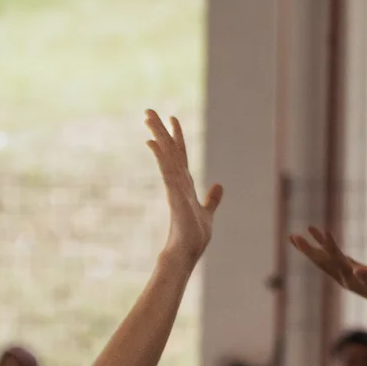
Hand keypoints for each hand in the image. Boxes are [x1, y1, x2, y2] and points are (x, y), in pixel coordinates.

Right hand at [145, 110, 221, 264]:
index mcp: (185, 184)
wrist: (186, 254)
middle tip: (148, 111)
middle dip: (160, 130)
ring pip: (166, 156)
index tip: (172, 118)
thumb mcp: (208, 213)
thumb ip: (212, 199)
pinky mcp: (174, 196)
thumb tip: (219, 185)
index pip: (180, 155)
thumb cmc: (194, 238)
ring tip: (147, 118)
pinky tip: (154, 144)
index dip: (177, 137)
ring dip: (158, 136)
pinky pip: (167, 172)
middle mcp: (178, 182)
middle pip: (169, 150)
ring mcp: (174, 188)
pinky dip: (161, 157)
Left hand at [289, 227, 366, 316]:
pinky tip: (322, 239)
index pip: (334, 259)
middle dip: (307, 249)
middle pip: (321, 261)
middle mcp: (343, 276)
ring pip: (325, 258)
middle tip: (292, 237)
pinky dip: (327, 246)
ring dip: (312, 247)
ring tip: (302, 233)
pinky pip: (335, 255)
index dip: (327, 245)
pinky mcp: (350, 270)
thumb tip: (358, 271)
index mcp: (350, 277)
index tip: (317, 231)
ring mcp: (345, 274)